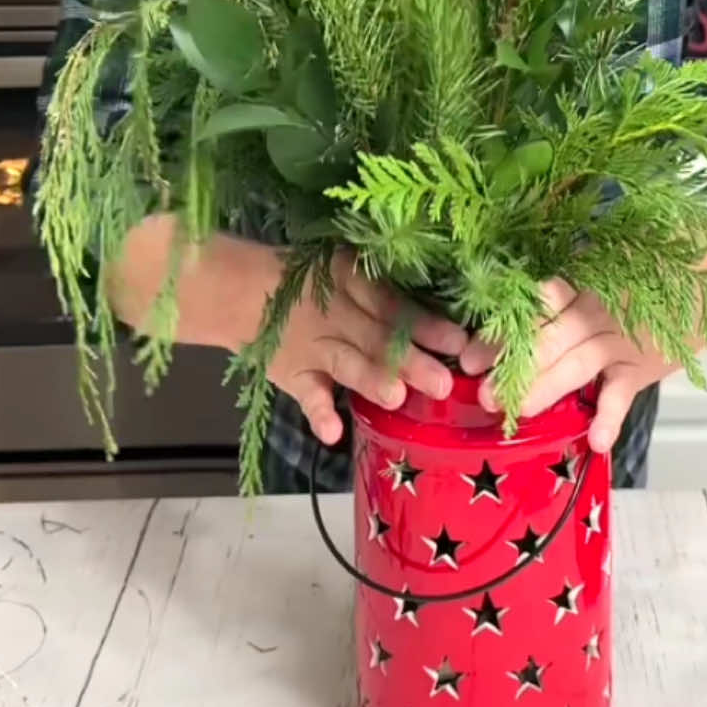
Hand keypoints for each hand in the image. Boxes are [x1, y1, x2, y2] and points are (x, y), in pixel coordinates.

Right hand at [272, 249, 466, 445]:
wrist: (246, 292)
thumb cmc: (315, 283)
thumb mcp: (348, 273)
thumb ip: (388, 295)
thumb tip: (451, 326)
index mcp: (357, 286)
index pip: (395, 305)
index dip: (426, 324)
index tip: (461, 342)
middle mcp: (340, 317)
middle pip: (379, 338)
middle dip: (410, 361)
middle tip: (442, 384)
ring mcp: (315, 349)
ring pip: (346, 364)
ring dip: (369, 379)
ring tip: (396, 397)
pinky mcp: (294, 375)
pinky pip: (306, 395)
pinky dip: (317, 414)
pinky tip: (332, 433)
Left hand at [459, 278, 680, 455]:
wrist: (701, 288)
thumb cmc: (639, 290)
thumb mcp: (597, 284)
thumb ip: (559, 303)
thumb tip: (501, 336)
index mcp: (575, 290)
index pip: (530, 311)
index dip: (500, 335)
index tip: (468, 357)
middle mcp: (593, 312)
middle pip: (548, 339)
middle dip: (514, 368)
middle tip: (485, 394)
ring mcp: (619, 340)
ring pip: (577, 364)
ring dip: (546, 389)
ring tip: (517, 412)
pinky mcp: (642, 366)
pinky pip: (623, 393)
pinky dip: (610, 416)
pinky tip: (596, 440)